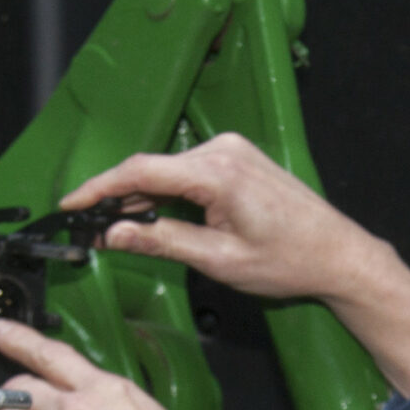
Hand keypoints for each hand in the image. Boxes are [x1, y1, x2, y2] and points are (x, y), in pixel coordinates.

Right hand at [58, 133, 409, 396]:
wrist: (338, 253)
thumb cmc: (289, 260)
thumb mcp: (218, 260)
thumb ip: (162, 242)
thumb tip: (113, 235)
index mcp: (218, 172)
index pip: (140, 171)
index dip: (99, 187)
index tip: (70, 203)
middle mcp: (223, 150)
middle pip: (151, 168)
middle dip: (118, 198)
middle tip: (90, 228)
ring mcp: (232, 150)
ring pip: (168, 170)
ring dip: (144, 197)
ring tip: (120, 229)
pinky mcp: (238, 157)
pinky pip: (188, 170)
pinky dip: (168, 191)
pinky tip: (155, 215)